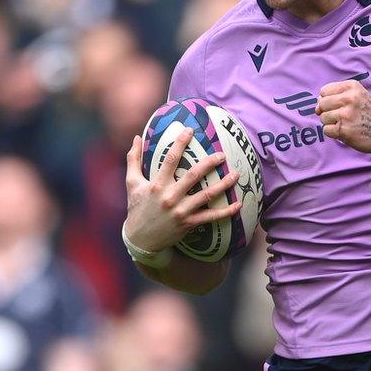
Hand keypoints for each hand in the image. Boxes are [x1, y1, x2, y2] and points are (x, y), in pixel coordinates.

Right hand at [123, 129, 241, 252]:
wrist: (139, 240)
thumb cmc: (137, 208)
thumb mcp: (132, 183)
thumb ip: (133, 159)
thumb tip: (137, 137)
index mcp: (157, 185)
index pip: (170, 159)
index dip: (180, 143)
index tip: (190, 130)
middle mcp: (170, 197)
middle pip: (193, 176)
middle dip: (209, 163)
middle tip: (222, 155)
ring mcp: (181, 211)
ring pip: (206, 195)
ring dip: (223, 185)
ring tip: (236, 174)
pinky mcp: (188, 224)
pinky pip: (211, 217)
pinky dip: (226, 211)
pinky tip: (238, 204)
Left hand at [316, 80, 370, 153]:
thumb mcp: (359, 95)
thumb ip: (337, 96)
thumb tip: (316, 107)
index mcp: (352, 86)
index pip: (324, 91)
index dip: (328, 100)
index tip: (339, 106)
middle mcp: (349, 98)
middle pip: (321, 104)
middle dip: (327, 112)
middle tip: (343, 116)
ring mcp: (346, 115)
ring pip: (323, 118)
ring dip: (331, 123)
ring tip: (347, 124)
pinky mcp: (344, 130)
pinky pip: (326, 130)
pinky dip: (334, 133)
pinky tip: (346, 131)